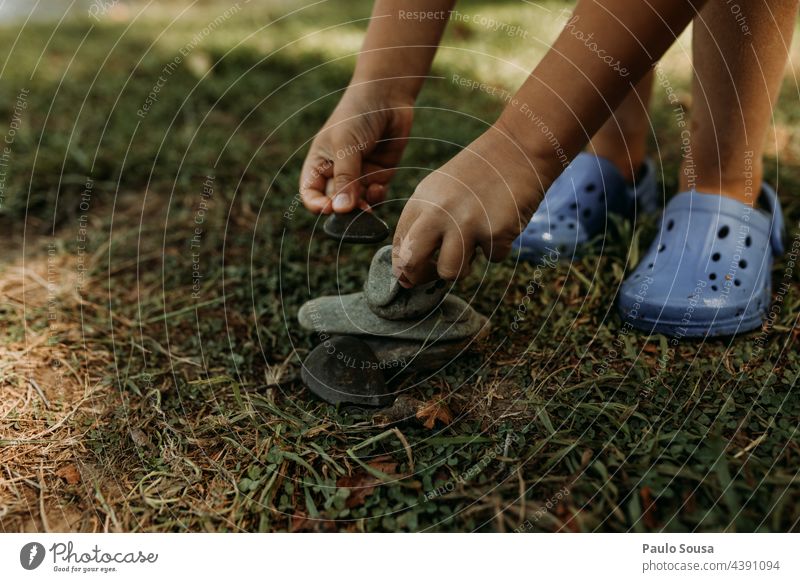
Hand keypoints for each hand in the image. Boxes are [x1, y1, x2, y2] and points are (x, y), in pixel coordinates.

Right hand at [300, 86, 413, 213]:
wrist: (387, 96)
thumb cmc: (357, 115)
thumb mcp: (346, 146)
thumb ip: (345, 179)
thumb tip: (340, 211)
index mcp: (319, 163)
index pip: (311, 194)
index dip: (317, 206)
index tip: (329, 210)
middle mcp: (337, 172)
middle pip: (335, 203)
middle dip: (344, 211)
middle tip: (355, 214)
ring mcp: (359, 174)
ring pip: (357, 203)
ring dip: (362, 207)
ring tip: (367, 206)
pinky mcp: (379, 174)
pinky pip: (375, 195)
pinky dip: (376, 196)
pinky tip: (379, 186)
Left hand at [391, 125, 545, 285]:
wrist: (518, 149)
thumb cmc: (478, 173)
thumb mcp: (440, 189)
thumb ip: (425, 220)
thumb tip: (410, 264)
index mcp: (422, 201)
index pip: (400, 244)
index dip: (403, 265)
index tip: (409, 275)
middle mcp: (439, 213)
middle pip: (413, 262)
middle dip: (419, 277)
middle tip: (432, 276)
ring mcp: (467, 224)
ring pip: (451, 272)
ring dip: (463, 267)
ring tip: (473, 247)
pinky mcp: (495, 233)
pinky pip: (492, 259)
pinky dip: (497, 248)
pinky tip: (501, 223)